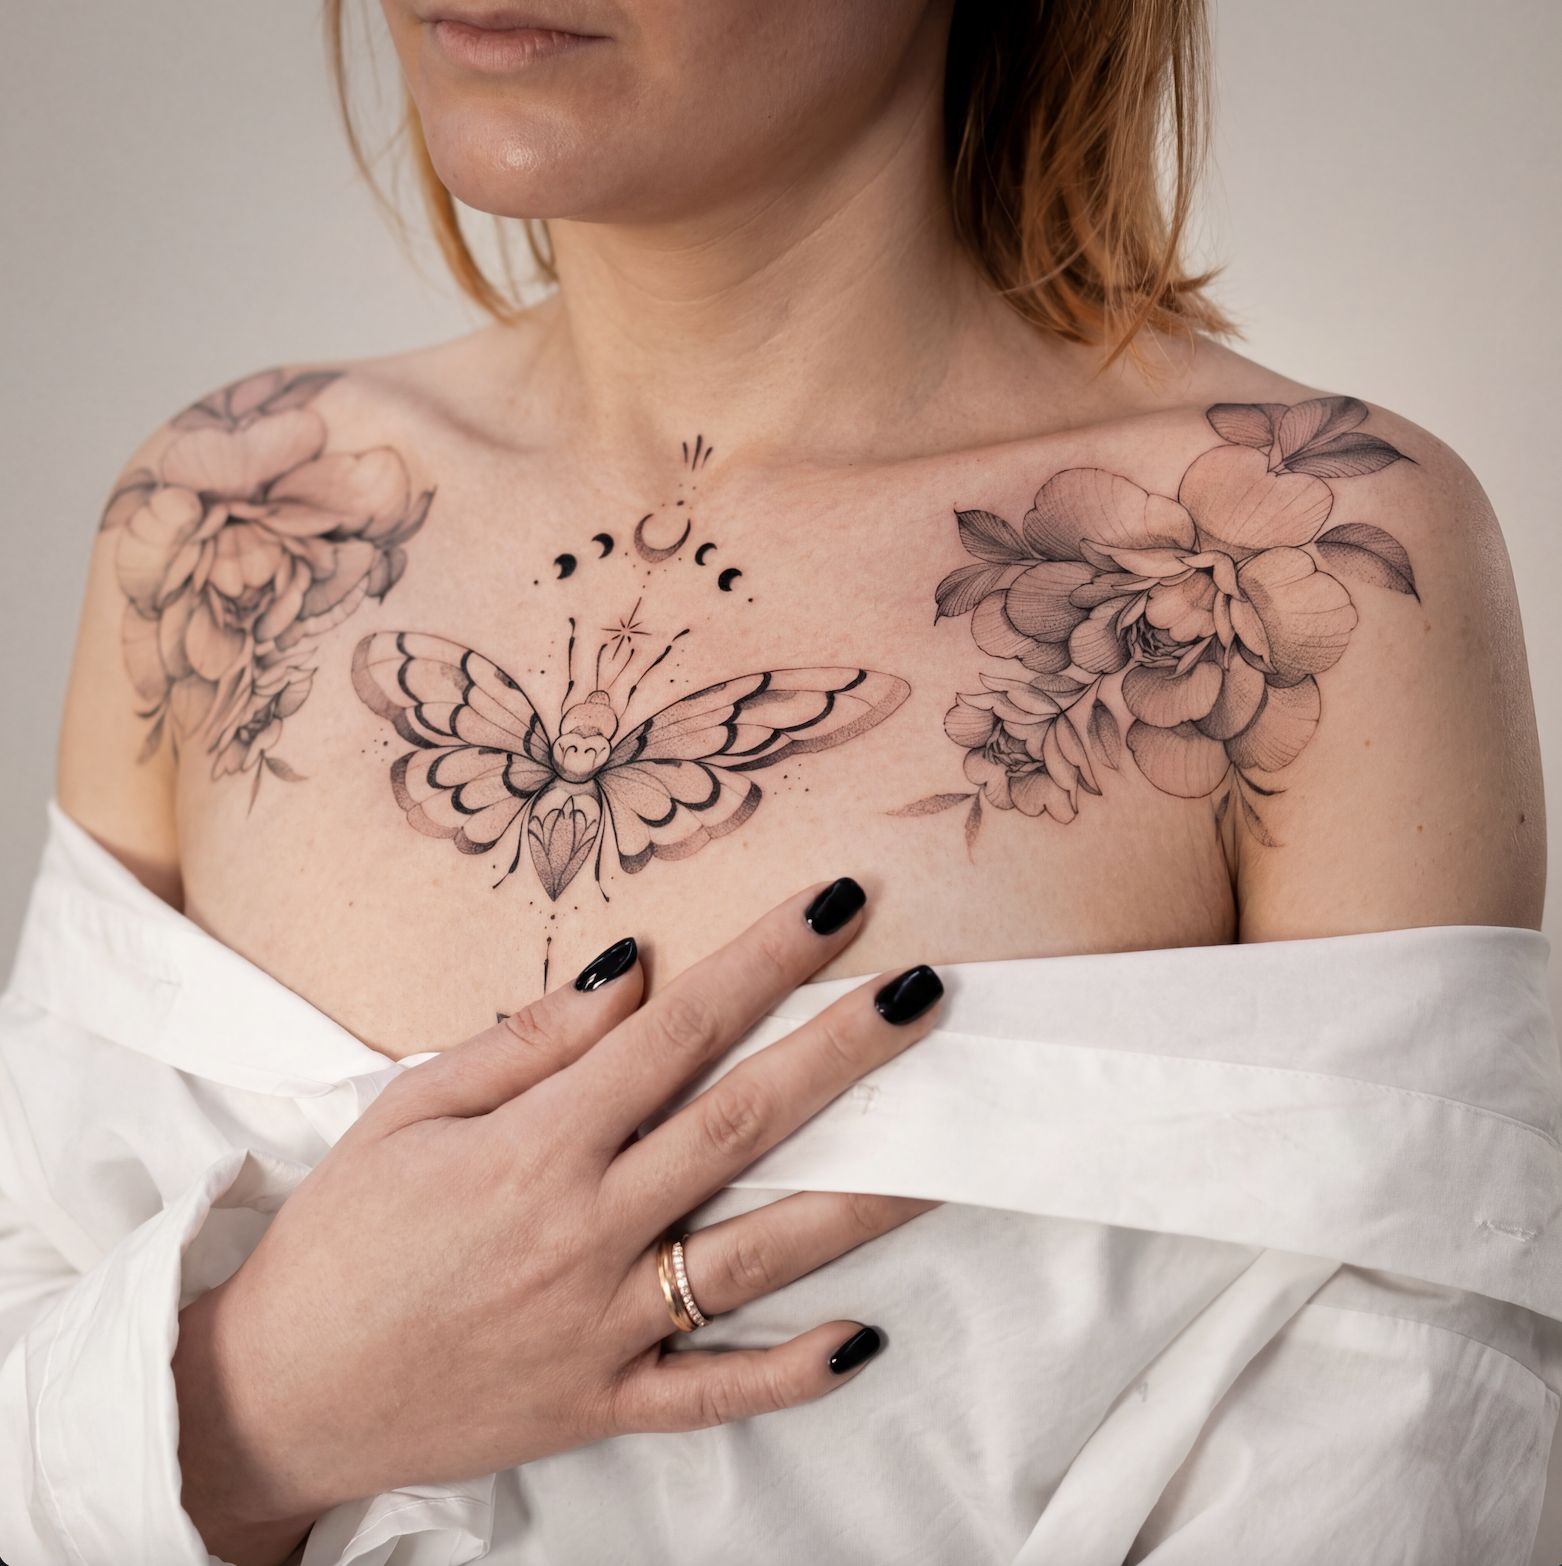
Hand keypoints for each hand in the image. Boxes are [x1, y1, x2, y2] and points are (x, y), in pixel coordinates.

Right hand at [172, 879, 942, 1564]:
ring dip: (862, 1198)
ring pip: (761, 1255)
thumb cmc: (343, 1237)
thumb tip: (634, 967)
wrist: (279, 1398)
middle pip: (744, 1125)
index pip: (679, 1032)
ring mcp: (606, 1327)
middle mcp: (588, 1233)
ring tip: (946, 1148)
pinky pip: (716, 1396)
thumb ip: (529, 1042)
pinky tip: (865, 1336)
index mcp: (538, 1149)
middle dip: (846, 1053)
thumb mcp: (409, 1112)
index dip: (765, 961)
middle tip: (925, 994)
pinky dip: (792, 1373)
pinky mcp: (606, 1404)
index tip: (838, 906)